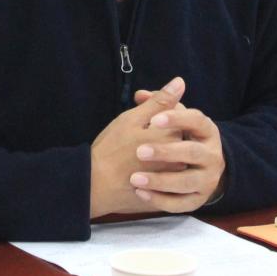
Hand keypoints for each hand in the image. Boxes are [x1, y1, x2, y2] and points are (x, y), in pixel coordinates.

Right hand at [89, 77, 186, 218]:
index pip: (180, 116)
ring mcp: (174, 179)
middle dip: (162, 129)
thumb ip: (159, 101)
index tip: (143, 113)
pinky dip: (159, 169)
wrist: (95, 187)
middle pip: (179, 137)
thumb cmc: (111, 149)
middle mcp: (179, 158)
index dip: (161, 110)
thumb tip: (180, 81)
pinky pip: (170, 178)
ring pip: (176, 157)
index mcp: (172, 136)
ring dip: (163, 150)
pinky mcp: (166, 194)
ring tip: (138, 151)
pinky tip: (141, 167)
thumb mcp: (132, 119)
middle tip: (137, 134)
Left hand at [128, 104, 226, 213]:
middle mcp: (213, 155)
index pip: (197, 120)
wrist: (199, 170)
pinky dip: (160, 200)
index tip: (153, 119)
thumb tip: (140, 94)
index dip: (177, 118)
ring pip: (187, 182)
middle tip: (140, 151)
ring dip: (160, 180)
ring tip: (135, 178)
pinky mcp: (198, 200)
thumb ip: (157, 106)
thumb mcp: (174, 120)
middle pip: (193, 152)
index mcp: (208, 131)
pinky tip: (140, 192)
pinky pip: (181, 204)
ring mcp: (208, 180)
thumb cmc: (180, 138)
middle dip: (167, 152)